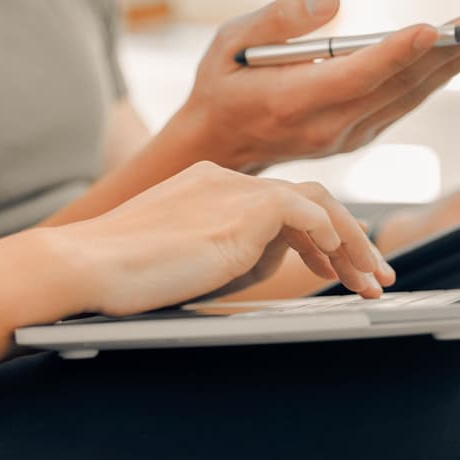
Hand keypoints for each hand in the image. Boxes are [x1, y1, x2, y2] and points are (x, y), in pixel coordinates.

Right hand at [53, 161, 394, 316]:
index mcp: (207, 185)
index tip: (335, 267)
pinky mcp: (244, 208)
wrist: (86, 265)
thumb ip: (231, 254)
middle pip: (307, 197)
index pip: (278, 202)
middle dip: (348, 239)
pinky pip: (308, 213)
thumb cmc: (119, 275)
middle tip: (374, 276)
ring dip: (351, 244)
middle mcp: (225, 177)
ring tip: (370, 282)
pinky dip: (331, 237)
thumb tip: (276, 264)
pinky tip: (340, 266)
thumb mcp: (185, 261)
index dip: (315, 236)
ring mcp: (234, 188)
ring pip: (318, 202)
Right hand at [174, 0, 459, 172]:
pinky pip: (399, 104)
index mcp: (292, 101)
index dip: (394, 52)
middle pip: (395, 87)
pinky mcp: (355, 135)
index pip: (354, 76)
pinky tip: (452, 56)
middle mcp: (325, 125)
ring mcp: (344, 136)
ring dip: (448, 67)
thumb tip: (333, 2)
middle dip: (443, 53)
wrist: (217, 146)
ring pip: (406, 98)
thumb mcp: (228, 42)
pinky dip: (429, 79)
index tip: (429, 28)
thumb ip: (278, 19)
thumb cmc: (221, 85)